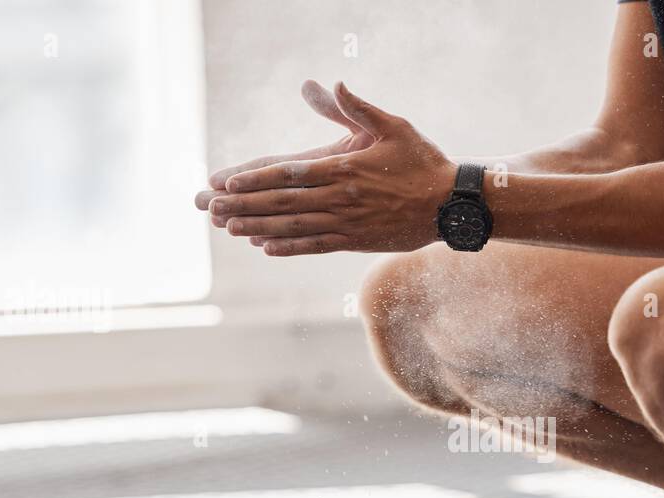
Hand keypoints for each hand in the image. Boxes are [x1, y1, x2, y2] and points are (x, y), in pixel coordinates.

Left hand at [209, 82, 456, 255]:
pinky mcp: (356, 241)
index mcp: (345, 168)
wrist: (451, 205)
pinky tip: (267, 248)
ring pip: (295, 226)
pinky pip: (317, 245)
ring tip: (229, 228)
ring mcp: (348, 223)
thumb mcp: (394, 125)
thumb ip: (358, 107)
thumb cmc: (423, 161)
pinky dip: (290, 247)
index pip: (290, 174)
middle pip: (284, 202)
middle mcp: (341, 199)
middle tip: (213, 207)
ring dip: (259, 227)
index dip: (256, 179)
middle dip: (245, 204)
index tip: (228, 180)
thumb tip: (332, 83)